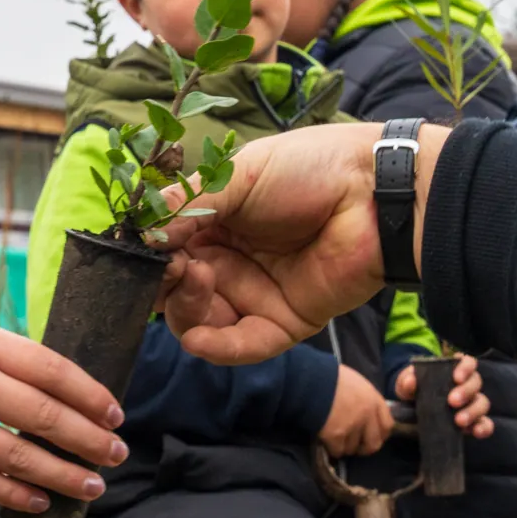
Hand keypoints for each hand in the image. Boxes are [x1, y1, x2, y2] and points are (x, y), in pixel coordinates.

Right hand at [0, 319, 127, 514]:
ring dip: (64, 475)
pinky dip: (20, 494)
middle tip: (115, 455)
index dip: (90, 395)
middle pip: (44, 415)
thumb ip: (7, 360)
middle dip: (89, 440)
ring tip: (91, 485)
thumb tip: (66, 397)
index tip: (115, 415)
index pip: (51, 368)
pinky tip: (42, 500)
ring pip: (20, 457)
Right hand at [156, 122, 448, 365]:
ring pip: (202, 322)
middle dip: (166, 284)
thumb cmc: (308, 168)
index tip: (144, 251)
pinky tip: (201, 339)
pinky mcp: (285, 321)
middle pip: (176, 292)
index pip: (166, 251)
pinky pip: (245, 346)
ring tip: (198, 280)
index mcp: (213, 222)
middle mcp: (229, 260)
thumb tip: (142, 234)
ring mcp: (256, 293)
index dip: (150, 256)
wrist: (374, 190)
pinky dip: (220, 349)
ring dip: (188, 310)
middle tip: (176, 266)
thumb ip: (188, 206)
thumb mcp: (236, 175)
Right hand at [319, 364, 393, 456]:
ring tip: (335, 436)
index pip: (387, 426)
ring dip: (345, 446)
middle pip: (374, 443)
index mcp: (374, 400)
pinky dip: (332, 448)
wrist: (310, 379)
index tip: (370, 435)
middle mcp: (367, 415)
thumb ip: (365, 400)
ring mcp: (352, 426)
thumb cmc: (331, 376)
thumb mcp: (356, 383)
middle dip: (364, 447)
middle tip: (355, 445)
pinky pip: (337, 451)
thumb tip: (366, 414)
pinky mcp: (336, 435)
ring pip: (353, 448)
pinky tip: (326, 439)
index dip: (379, 433)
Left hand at [397, 352, 493, 439]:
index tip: (456, 378)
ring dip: (472, 411)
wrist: (411, 417)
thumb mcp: (405, 387)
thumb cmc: (413, 394)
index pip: (467, 362)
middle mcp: (466, 385)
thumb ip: (406, 382)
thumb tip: (411, 381)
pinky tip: (475, 432)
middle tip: (452, 402)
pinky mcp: (474, 423)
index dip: (466, 367)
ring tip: (458, 421)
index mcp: (452, 370)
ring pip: (482, 403)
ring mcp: (472, 404)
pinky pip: (486, 424)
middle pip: (476, 382)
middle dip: (466, 391)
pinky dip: (483, 428)